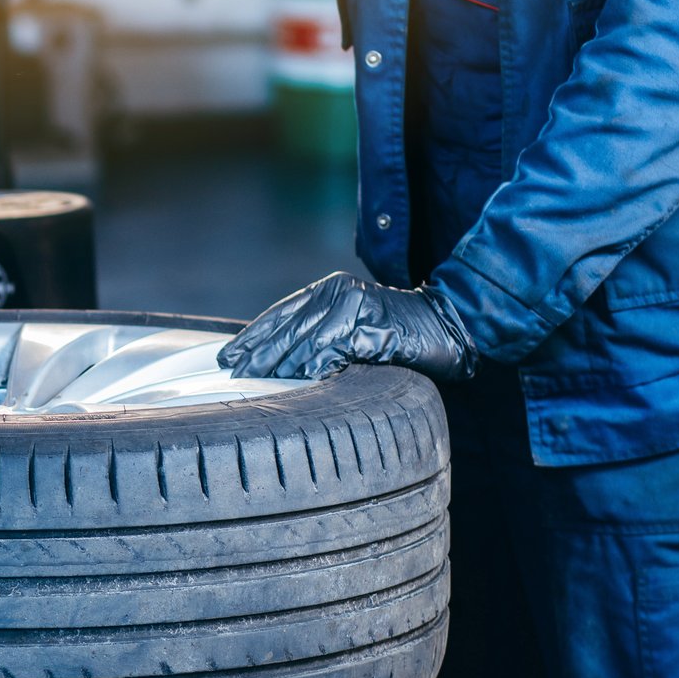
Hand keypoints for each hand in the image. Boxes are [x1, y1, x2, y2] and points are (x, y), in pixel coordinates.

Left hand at [217, 273, 479, 381]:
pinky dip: (314, 370)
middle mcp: (337, 294)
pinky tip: (297, 385)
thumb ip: (319, 332)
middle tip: (236, 378)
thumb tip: (277, 361)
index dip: (252, 336)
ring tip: (257, 387)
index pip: (280, 314)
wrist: (450, 324)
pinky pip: (334, 352)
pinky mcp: (372, 328)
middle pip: (287, 329)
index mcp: (328, 290)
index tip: (228, 357)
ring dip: (280, 368)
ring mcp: (355, 309)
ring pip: (305, 343)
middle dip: (258, 356)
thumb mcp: (352, 323)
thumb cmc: (398, 331)